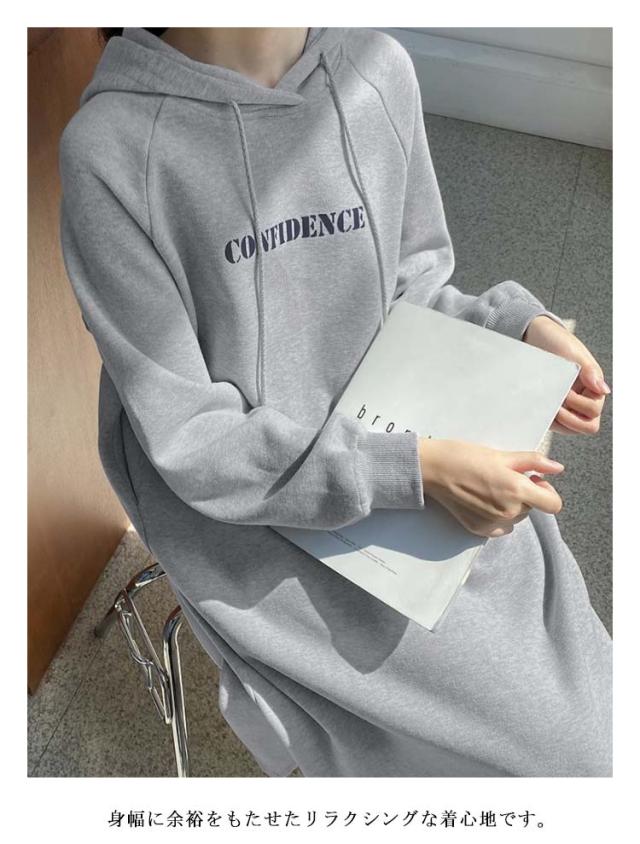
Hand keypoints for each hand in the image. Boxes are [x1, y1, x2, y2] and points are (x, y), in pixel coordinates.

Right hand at [418, 437, 564, 537]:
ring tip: (491, 488)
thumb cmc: (466, 456)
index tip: (533, 479)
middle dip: (525, 494)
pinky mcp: (480, 530)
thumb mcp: (503, 454)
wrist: (433, 469)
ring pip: (517, 518)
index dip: (547, 491)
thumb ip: (534, 462)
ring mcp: (494, 523)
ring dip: (512, 506)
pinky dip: (498, 517)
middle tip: (504, 478)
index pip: (554, 504)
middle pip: (532, 508)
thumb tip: (558, 468)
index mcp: (517, 490)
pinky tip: (483, 501)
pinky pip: (502, 528)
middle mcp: (509, 511)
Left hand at [523, 315, 610, 434]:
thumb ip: (589, 372)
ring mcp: (565, 405)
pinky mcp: (548, 406)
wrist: (533, 336)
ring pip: (568, 428)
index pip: (593, 412)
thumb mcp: (574, 354)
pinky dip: (544, 419)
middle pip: (585, 426)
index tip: (566, 392)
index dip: (579, 406)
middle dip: (570, 419)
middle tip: (556, 405)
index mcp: (592, 388)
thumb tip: (604, 390)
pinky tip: (537, 408)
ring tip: (545, 405)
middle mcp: (581, 400)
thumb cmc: (557, 342)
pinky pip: (551, 423)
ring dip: (557, 421)